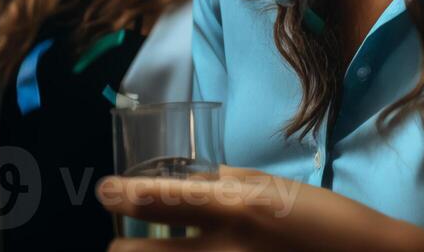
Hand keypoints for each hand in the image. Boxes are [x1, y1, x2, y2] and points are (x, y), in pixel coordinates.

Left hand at [97, 167, 423, 251]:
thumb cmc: (319, 220)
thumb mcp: (272, 187)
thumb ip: (225, 182)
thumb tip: (186, 179)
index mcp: (231, 207)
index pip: (155, 198)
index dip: (119, 195)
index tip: (103, 191)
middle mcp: (220, 249)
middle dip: (121, 246)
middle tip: (126, 239)